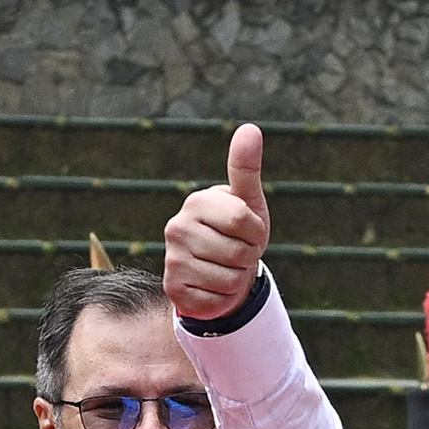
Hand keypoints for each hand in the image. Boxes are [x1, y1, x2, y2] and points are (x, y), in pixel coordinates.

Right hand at [163, 123, 270, 320]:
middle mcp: (176, 228)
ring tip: (226, 268)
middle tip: (237, 253)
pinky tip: (213, 286)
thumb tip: (250, 128)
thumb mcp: (248, 202)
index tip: (248, 232)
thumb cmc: (238, 232)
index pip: (243, 222)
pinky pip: (216, 300)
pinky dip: (224, 297)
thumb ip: (246, 168)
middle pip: (239, 253)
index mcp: (197, 203)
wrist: (222, 270)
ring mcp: (172, 259)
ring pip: (229, 279)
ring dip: (237, 279)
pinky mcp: (173, 289)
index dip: (256, 233)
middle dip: (248, 258)